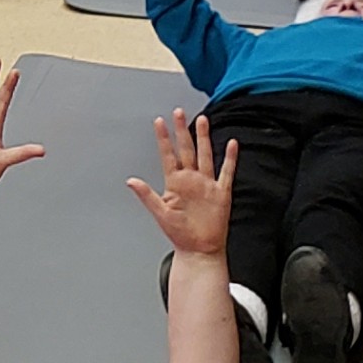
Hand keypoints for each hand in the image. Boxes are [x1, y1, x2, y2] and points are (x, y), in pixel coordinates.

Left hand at [124, 110, 235, 258]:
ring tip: (202, 120)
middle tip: (179, 112)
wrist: (200, 250)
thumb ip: (147, 195)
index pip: (168, 155)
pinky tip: (231, 144)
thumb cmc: (180, 235)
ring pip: (205, 155)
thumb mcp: (160, 213)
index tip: (159, 122)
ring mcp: (206, 184)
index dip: (164, 139)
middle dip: (182, 131)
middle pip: (186, 149)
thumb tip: (130, 181)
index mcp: (174, 183)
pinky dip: (229, 158)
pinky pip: (226, 171)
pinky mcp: (221, 192)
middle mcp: (190, 180)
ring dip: (204, 138)